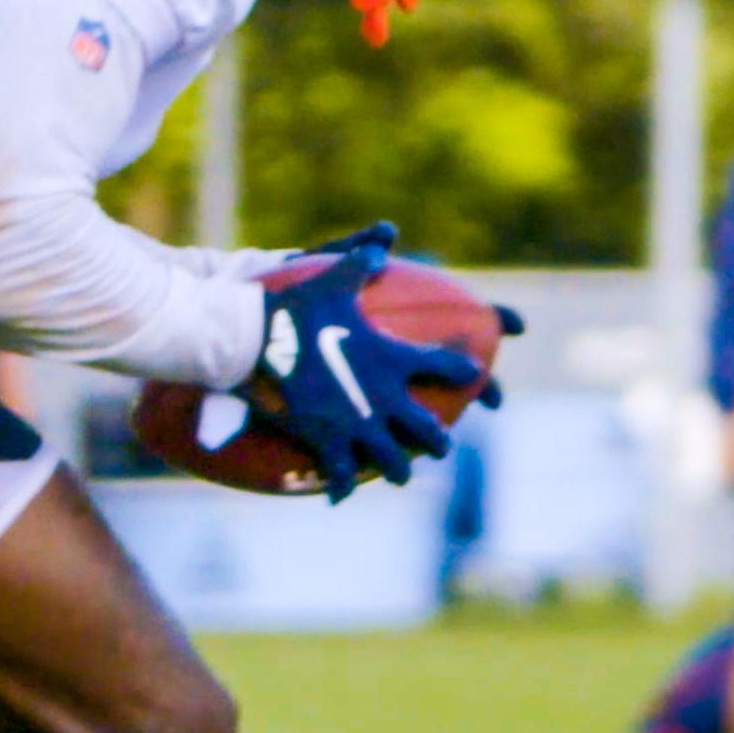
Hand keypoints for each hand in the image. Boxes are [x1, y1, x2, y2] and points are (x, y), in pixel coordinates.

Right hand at [250, 223, 482, 495]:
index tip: (476, 375)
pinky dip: (343, 485)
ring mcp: (358, 425)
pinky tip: (342, 496)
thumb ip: (361, 263)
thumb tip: (384, 236)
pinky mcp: (327, 441)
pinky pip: (342, 474)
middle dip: (437, 441)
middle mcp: (384, 398)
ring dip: (399, 470)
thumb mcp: (332, 280)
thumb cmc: (297, 308)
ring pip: (393, 462)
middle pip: (428, 430)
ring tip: (401, 475)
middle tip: (440, 445)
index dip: (464, 371)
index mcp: (393, 359)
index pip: (444, 366)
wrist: (257, 341)